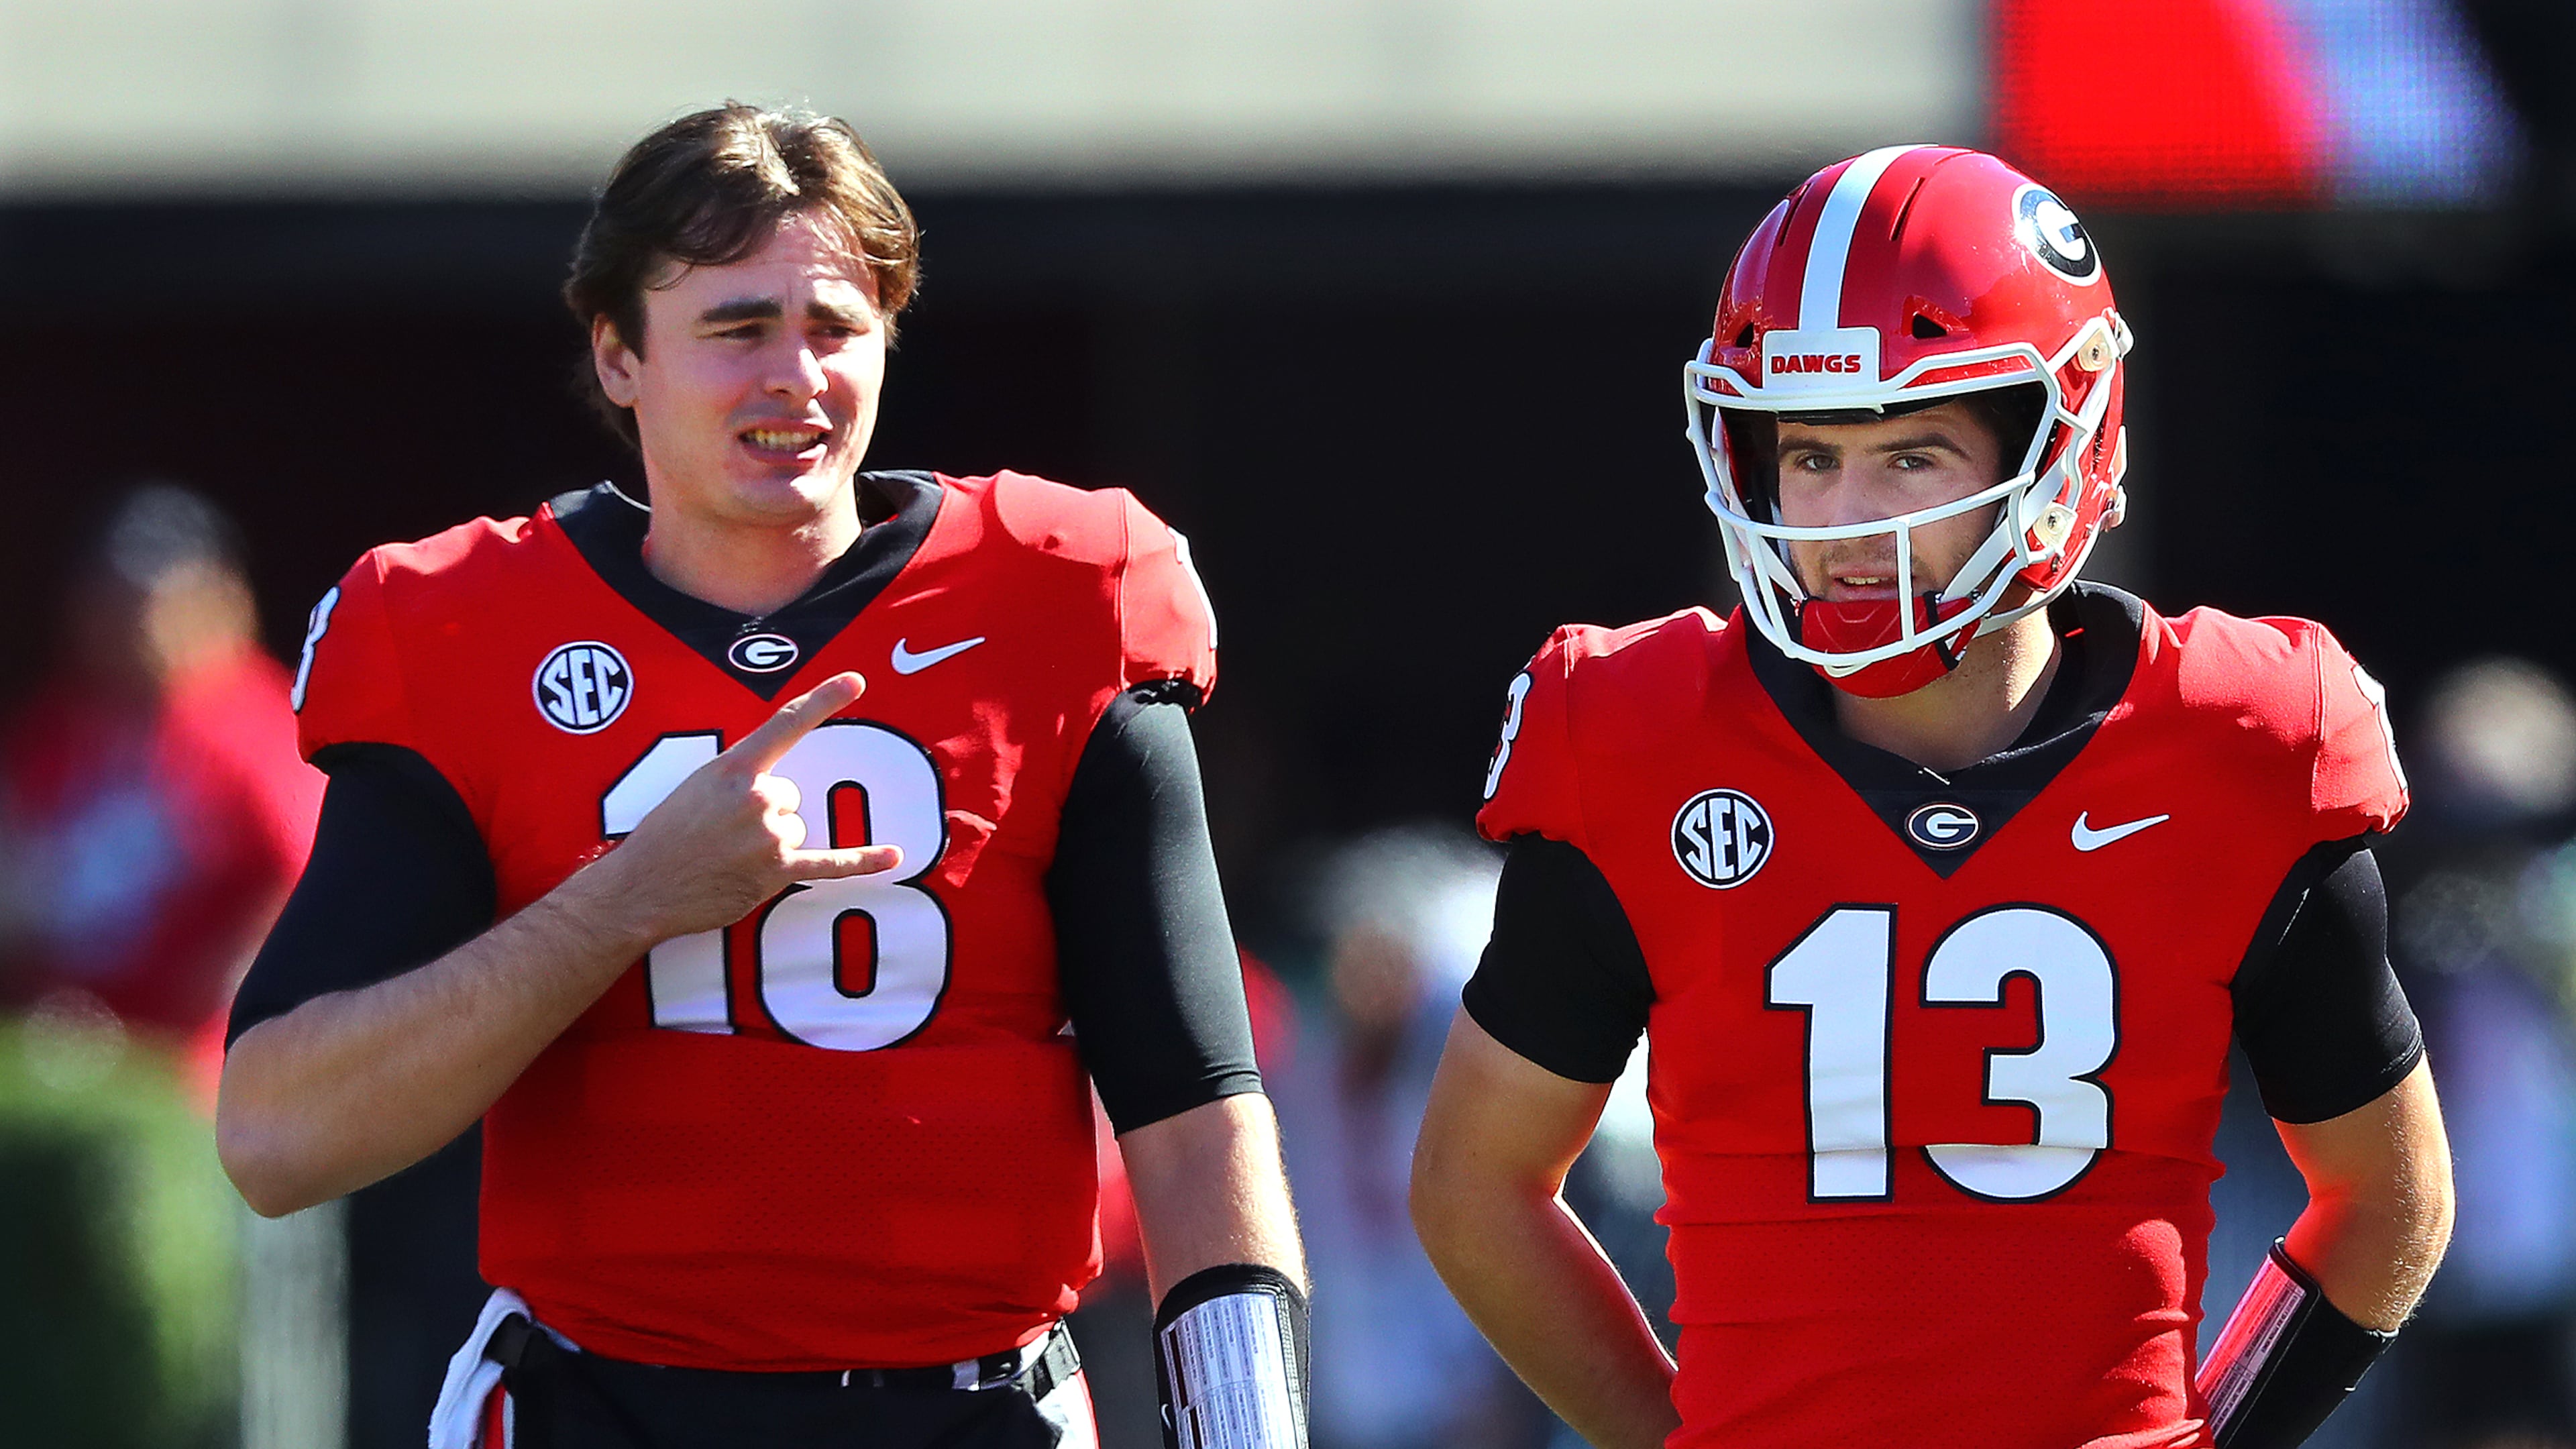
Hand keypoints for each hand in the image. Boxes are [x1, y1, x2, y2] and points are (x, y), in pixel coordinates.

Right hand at [583, 672, 901, 945]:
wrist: (640, 887)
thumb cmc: (665, 837)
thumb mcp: (695, 787)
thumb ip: (738, 778)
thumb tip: (777, 790)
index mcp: (733, 768)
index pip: (786, 724)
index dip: (824, 700)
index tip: (857, 680)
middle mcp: (756, 797)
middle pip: (791, 796)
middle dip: (765, 816)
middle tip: (723, 834)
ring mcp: (769, 835)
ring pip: (798, 829)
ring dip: (772, 846)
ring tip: (730, 857)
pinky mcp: (777, 872)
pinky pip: (830, 863)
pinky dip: (863, 861)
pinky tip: (894, 856)